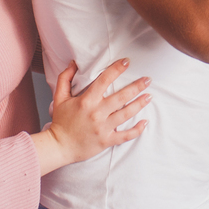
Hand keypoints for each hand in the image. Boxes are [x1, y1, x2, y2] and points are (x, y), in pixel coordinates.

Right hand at [32, 59, 150, 173]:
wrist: (59, 146)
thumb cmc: (60, 121)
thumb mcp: (59, 97)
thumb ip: (65, 78)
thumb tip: (73, 63)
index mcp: (86, 101)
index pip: (104, 80)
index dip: (116, 69)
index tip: (126, 61)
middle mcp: (97, 113)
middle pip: (121, 97)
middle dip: (136, 86)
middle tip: (148, 79)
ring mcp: (103, 128)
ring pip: (126, 114)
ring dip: (139, 104)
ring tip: (149, 96)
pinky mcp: (106, 141)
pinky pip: (125, 135)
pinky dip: (137, 130)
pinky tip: (145, 122)